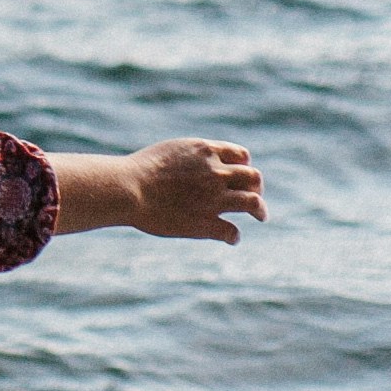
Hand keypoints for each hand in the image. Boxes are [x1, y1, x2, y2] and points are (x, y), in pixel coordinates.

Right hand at [126, 138, 262, 241]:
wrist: (129, 188)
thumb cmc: (140, 170)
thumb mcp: (171, 152)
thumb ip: (192, 158)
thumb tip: (197, 165)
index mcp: (206, 152)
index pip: (242, 156)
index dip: (244, 166)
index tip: (242, 176)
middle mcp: (216, 173)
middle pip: (253, 177)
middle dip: (257, 187)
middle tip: (256, 197)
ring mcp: (214, 198)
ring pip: (253, 202)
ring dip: (260, 210)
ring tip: (261, 216)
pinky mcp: (207, 223)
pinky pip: (232, 231)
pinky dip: (234, 236)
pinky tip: (230, 238)